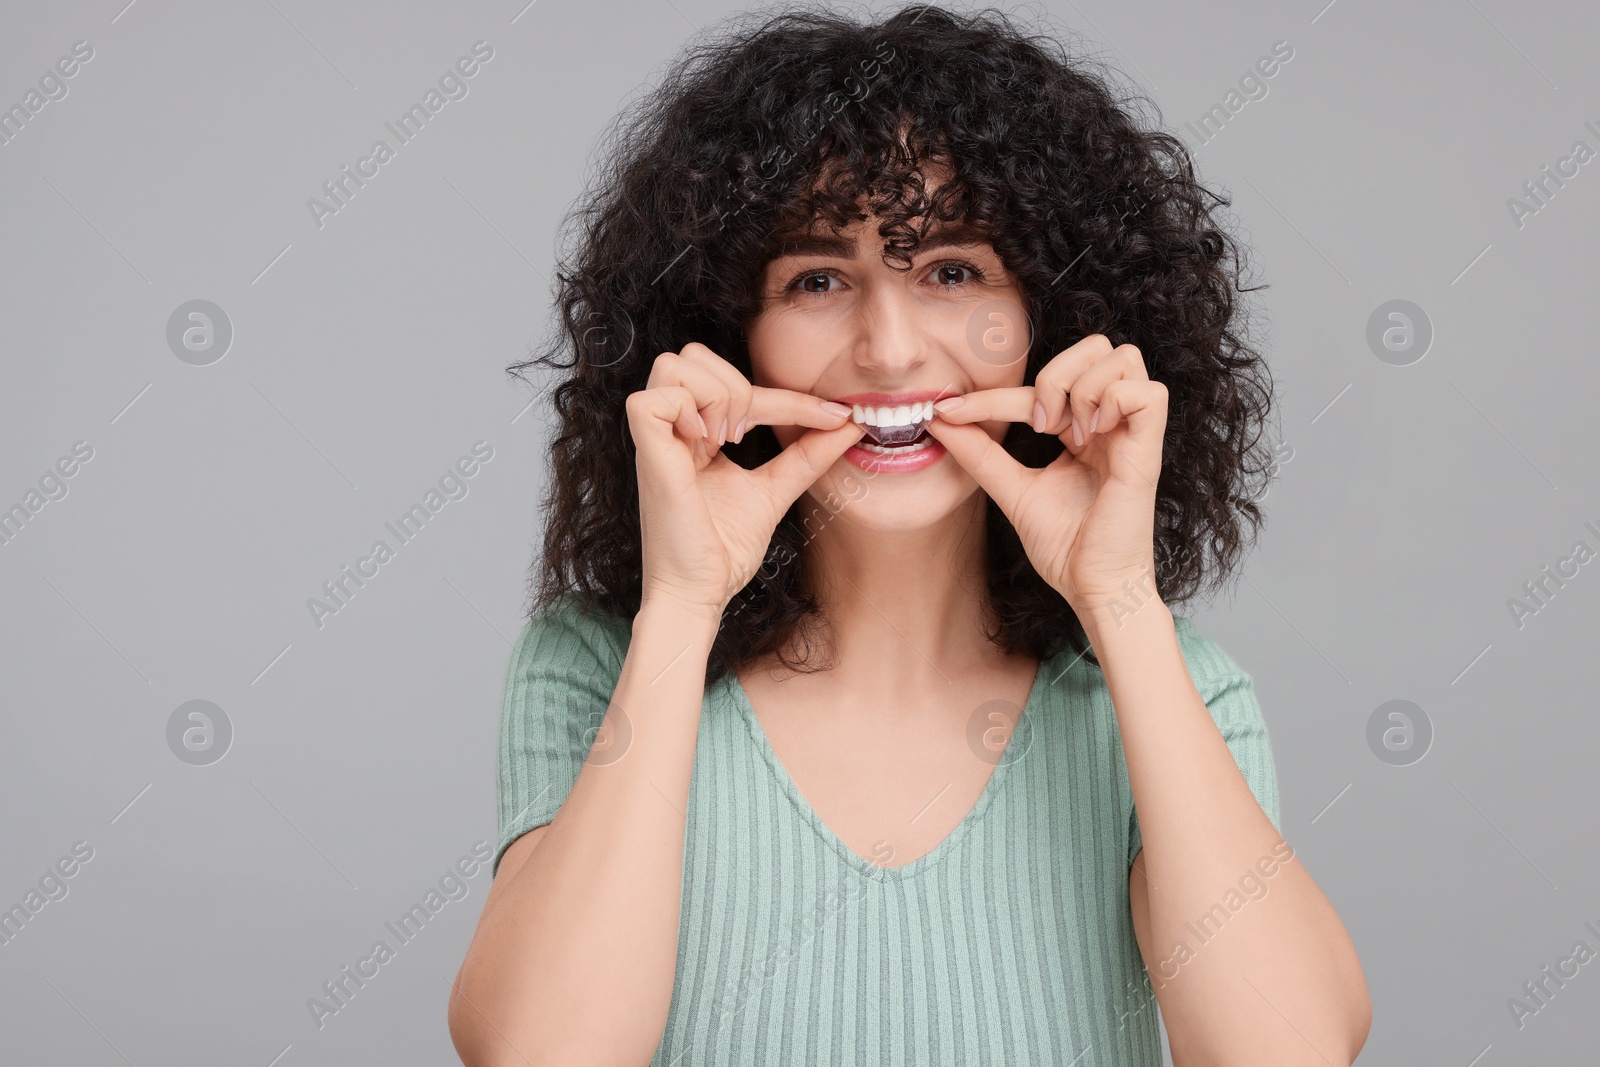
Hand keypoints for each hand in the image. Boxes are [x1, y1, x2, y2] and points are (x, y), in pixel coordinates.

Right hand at [628, 343, 865, 619]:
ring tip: (727, 439)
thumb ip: (807, 455)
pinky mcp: (645, 454)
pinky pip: (650, 400)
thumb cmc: (724, 550)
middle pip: (692, 355)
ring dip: (713, 394)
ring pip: (672, 365)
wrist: (702, 593)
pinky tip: (705, 443)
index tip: (836, 414)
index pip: (738, 384)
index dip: (790, 396)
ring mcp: (657, 440)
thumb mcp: (775, 491)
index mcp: (698, 434)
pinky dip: (685, 410)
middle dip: (737, 384)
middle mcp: (674, 430)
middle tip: (749, 436)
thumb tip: (850, 423)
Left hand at [922, 334, 1166, 626]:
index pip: (1041, 385)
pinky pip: (1149, 391)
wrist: (1091, 588)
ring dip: (1082, 388)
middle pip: (1099, 346)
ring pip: (1123, 356)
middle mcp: (1110, 423)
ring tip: (1069, 435)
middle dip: (1057, 372)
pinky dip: (1112, 402)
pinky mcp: (1150, 449)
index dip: (993, 393)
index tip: (948, 411)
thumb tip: (940, 420)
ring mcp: (1132, 433)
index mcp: (1082, 429)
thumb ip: (981, 454)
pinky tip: (1091, 437)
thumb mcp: (1012, 490)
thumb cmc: (1064, 546)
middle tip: (1039, 424)